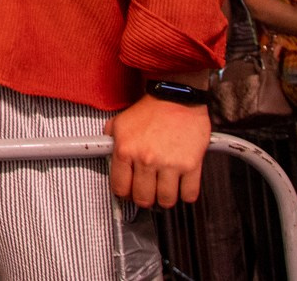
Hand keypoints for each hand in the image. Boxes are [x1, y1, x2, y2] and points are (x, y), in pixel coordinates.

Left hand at [104, 94, 207, 208]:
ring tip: (164, 189)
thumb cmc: (151, 109)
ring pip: (166, 200)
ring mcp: (169, 164)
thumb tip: (106, 157)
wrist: (176, 97)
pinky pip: (189, 194)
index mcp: (125, 150)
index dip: (124, 194)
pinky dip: (186, 194)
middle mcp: (146, 159)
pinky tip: (181, 186)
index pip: (120, 188)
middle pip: (143, 199)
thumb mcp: (120, 122)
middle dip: (144, 199)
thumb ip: (110, 141)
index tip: (129, 192)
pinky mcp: (191, 165)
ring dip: (165, 198)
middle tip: (147, 191)